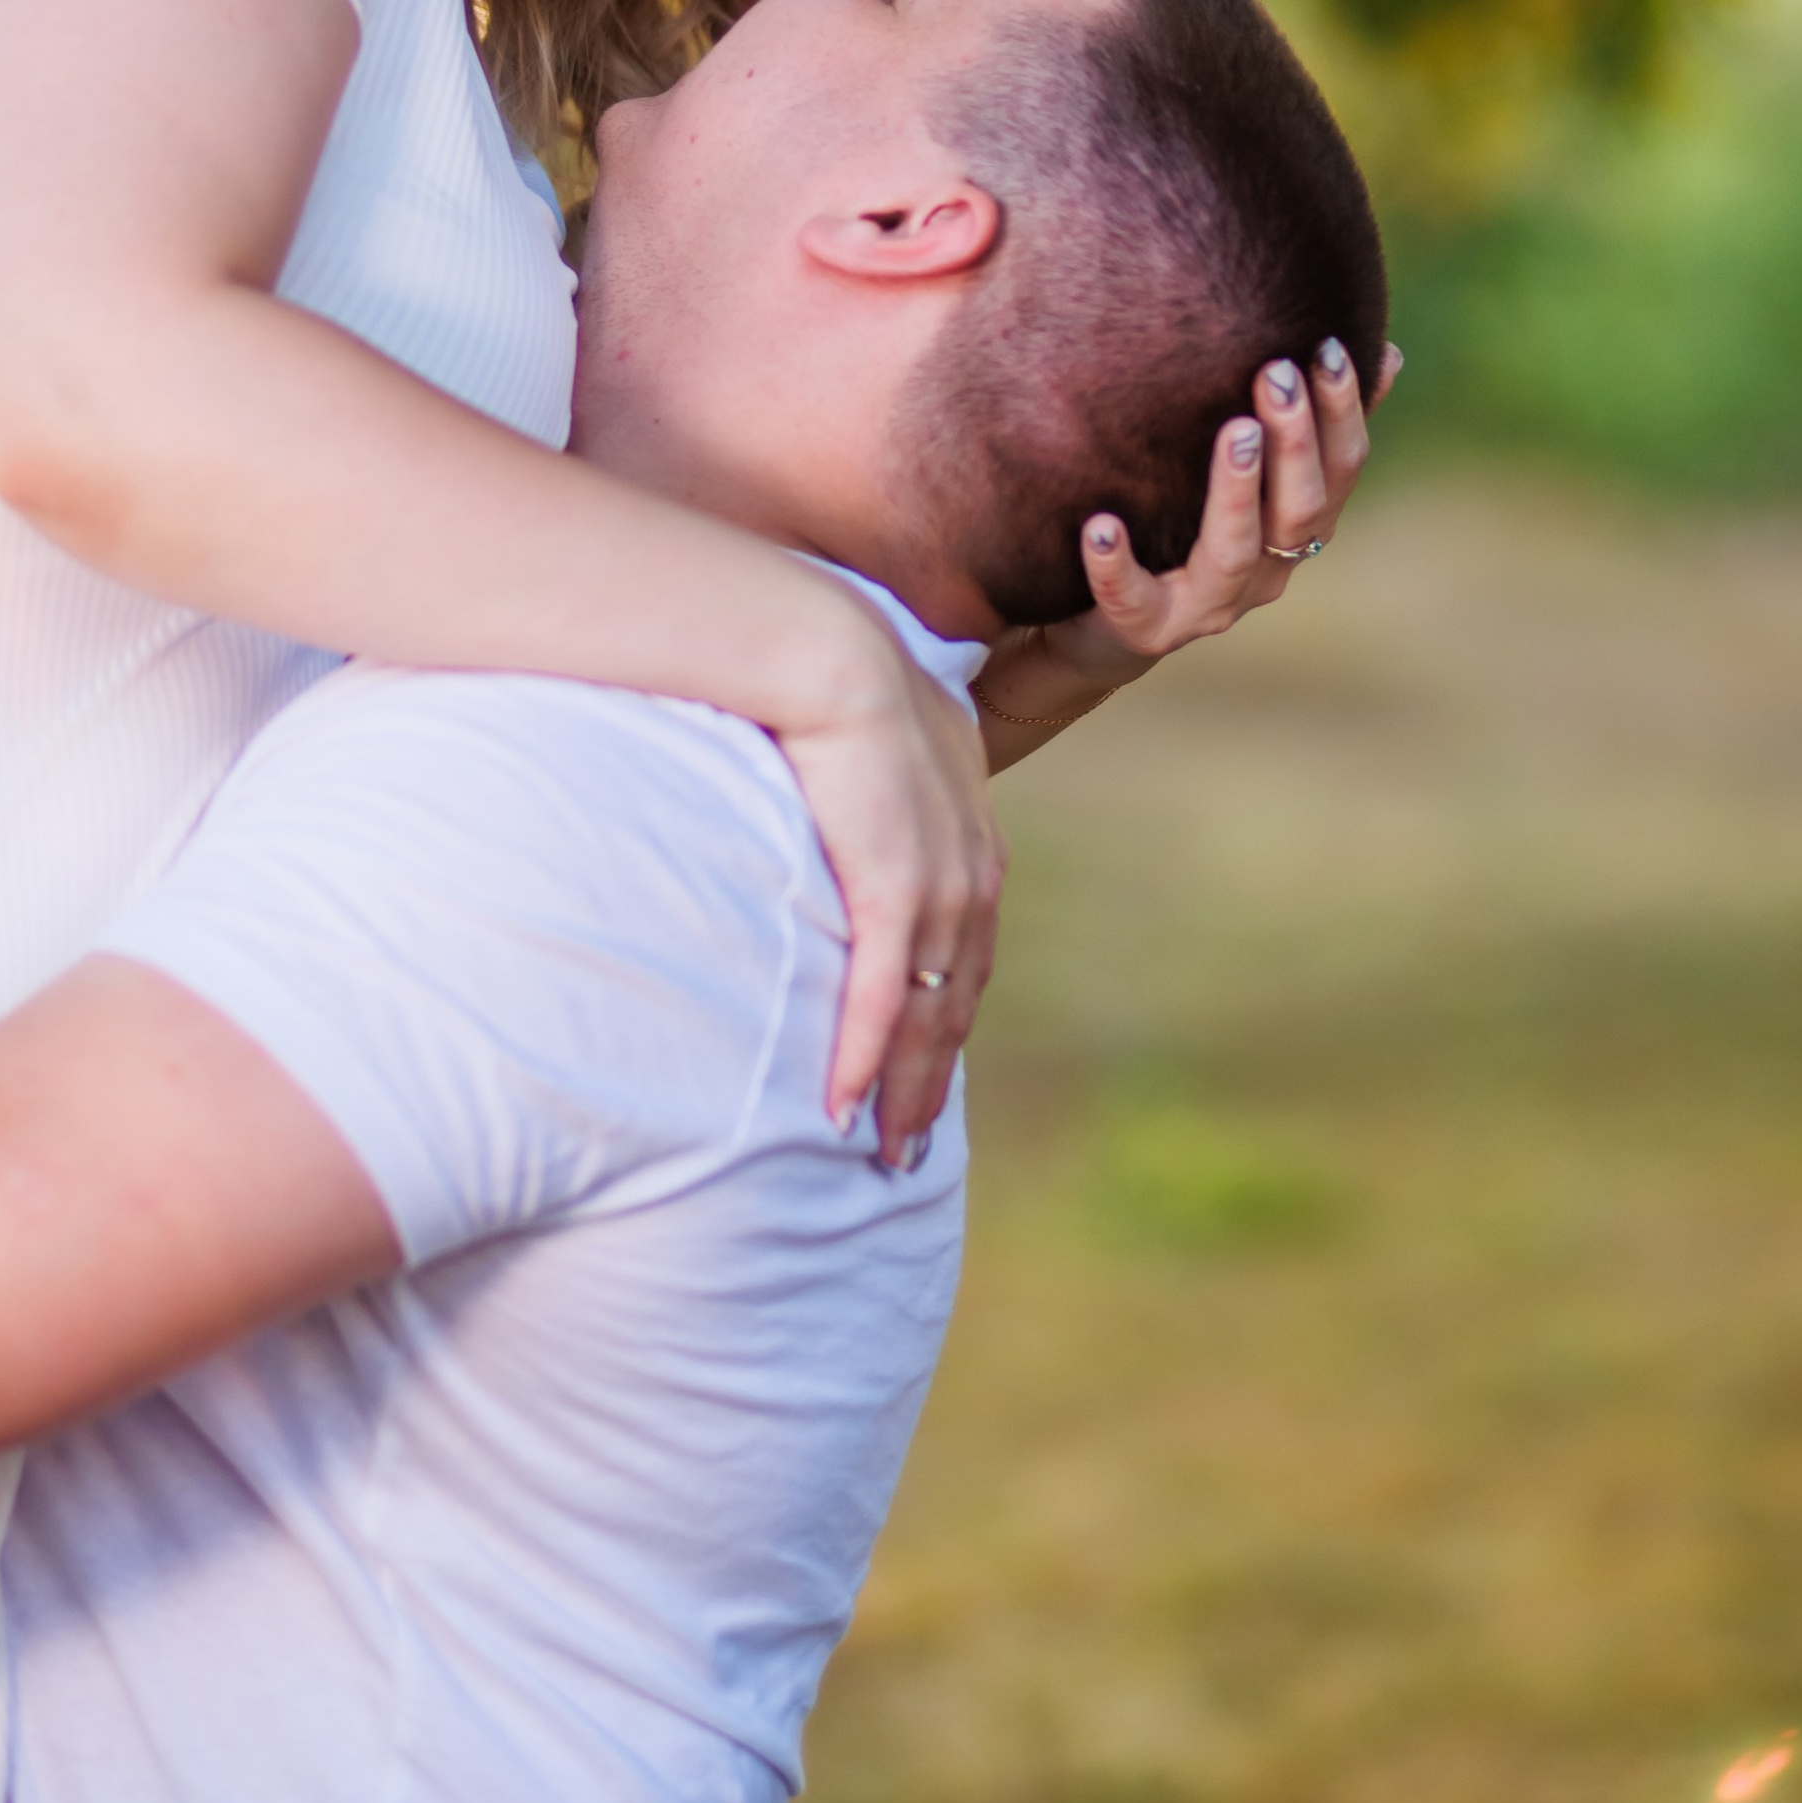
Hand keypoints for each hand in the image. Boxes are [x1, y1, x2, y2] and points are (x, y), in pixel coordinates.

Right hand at [778, 602, 1005, 1173]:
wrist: (828, 650)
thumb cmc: (837, 681)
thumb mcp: (883, 741)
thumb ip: (882, 785)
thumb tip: (851, 792)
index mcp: (973, 843)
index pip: (966, 955)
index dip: (946, 1020)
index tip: (924, 1071)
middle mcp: (972, 875)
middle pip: (956, 1001)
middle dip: (933, 1079)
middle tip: (905, 1148)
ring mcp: (940, 887)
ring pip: (927, 1015)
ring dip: (905, 1091)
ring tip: (880, 1152)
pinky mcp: (894, 891)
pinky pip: (882, 996)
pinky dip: (866, 1056)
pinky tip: (844, 1104)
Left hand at [975, 337, 1401, 767]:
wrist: (1110, 625)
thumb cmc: (1181, 529)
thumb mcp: (1247, 476)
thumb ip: (1305, 426)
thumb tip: (1385, 353)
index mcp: (1297, 528)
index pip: (1341, 470)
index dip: (1343, 411)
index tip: (1328, 346)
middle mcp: (1266, 571)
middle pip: (1300, 509)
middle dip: (1295, 440)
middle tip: (1277, 373)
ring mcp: (1209, 605)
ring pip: (1233, 553)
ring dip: (1237, 491)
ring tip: (1234, 431)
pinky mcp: (1147, 629)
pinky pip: (1133, 599)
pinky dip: (1117, 564)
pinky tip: (1101, 526)